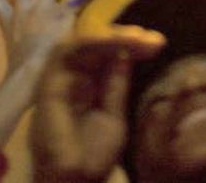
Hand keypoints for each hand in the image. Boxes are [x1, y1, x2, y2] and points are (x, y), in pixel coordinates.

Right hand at [31, 30, 165, 182]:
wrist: (76, 180)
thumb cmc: (94, 156)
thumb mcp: (114, 114)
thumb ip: (116, 84)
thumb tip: (124, 53)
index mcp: (89, 87)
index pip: (108, 55)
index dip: (131, 46)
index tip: (157, 43)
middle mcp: (74, 80)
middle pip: (97, 45)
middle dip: (126, 37)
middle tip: (154, 40)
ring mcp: (60, 80)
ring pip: (83, 44)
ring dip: (111, 36)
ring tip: (138, 37)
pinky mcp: (48, 84)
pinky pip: (66, 53)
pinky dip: (90, 42)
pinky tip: (114, 41)